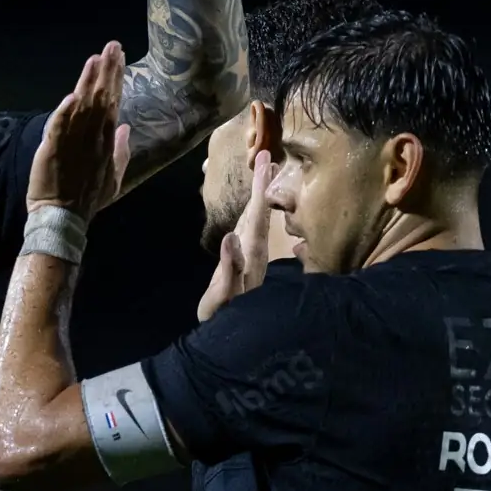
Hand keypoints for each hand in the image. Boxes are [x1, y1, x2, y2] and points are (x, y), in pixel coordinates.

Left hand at [26, 41, 134, 222]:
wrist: (62, 218)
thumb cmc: (87, 199)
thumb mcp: (113, 179)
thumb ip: (121, 152)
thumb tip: (126, 128)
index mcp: (107, 143)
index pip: (113, 104)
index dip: (116, 79)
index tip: (119, 58)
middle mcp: (93, 138)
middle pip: (101, 99)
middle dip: (107, 71)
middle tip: (112, 47)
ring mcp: (73, 143)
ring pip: (82, 107)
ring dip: (87, 82)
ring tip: (94, 60)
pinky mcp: (52, 149)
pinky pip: (59, 127)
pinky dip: (65, 112)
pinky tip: (71, 95)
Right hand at [197, 148, 279, 319]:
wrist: (230, 336)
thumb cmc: (224, 315)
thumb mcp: (223, 294)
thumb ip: (229, 267)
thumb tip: (230, 237)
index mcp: (250, 253)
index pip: (257, 214)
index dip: (260, 187)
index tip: (265, 160)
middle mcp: (253, 250)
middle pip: (259, 211)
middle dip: (262, 184)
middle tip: (266, 154)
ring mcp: (249, 255)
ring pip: (255, 218)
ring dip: (259, 195)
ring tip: (264, 171)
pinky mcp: (242, 260)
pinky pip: (247, 228)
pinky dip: (249, 212)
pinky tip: (249, 207)